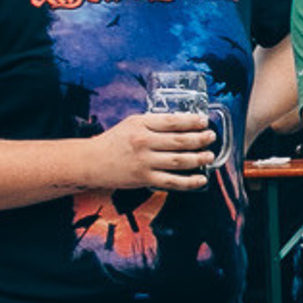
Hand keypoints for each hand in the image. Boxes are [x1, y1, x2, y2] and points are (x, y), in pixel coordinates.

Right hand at [89, 111, 213, 193]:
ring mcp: (145, 162)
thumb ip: (153, 123)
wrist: (91, 161)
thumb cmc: (113, 141)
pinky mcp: (144, 179)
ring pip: (179, 161)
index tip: (204, 121)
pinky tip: (201, 179)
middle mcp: (143, 142)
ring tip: (210, 156)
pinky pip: (172, 181)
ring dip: (198, 159)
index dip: (191, 121)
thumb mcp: (131, 123)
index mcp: (141, 124)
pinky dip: (189, 181)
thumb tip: (181, 123)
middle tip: (211, 137)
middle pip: (179, 141)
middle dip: (200, 139)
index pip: (172, 121)